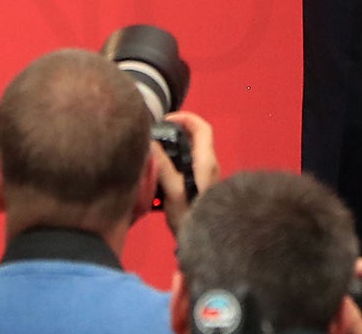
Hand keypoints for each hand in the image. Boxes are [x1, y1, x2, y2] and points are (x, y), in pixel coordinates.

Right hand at [156, 110, 219, 234]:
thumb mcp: (173, 191)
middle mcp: (209, 165)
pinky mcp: (200, 188)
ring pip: (190, 155)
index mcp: (206, 161)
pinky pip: (187, 169)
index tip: (166, 120)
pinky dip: (173, 167)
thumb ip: (163, 166)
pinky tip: (158, 178)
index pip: (202, 127)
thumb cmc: (191, 216)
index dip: (185, 118)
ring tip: (152, 157)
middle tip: (155, 138)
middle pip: (194, 139)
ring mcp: (206, 177)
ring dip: (172, 153)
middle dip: (175, 135)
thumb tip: (151, 143)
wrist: (209, 242)